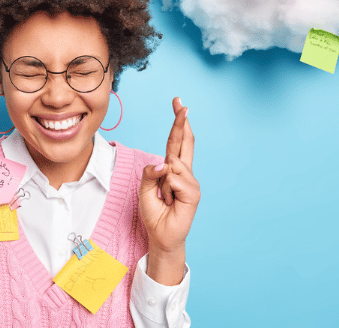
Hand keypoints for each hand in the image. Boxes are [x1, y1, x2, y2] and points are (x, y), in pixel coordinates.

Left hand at [139, 97, 199, 255]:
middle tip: (182, 105)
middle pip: (183, 142)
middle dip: (181, 122)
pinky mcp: (193, 193)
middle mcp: (183, 172)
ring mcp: (190, 182)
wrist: (161, 235)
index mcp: (172, 168)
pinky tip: (170, 200)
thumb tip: (164, 163)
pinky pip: (174, 180)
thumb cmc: (154, 212)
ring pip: (172, 164)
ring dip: (162, 182)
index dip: (177, 123)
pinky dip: (167, 189)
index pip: (175, 141)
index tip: (178, 103)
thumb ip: (150, 172)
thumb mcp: (144, 188)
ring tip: (164, 197)